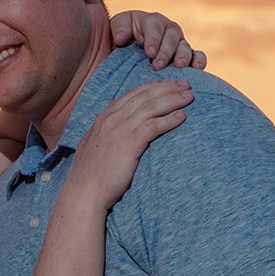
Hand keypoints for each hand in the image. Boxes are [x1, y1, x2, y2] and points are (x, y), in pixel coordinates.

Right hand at [63, 78, 191, 208]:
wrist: (85, 191)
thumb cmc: (91, 174)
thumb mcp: (93, 145)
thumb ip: (104, 131)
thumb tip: (112, 123)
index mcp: (104, 118)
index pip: (132, 94)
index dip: (152, 86)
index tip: (168, 84)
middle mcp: (112, 119)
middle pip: (144, 96)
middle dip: (167, 87)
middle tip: (186, 84)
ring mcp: (120, 130)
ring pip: (151, 107)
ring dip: (173, 99)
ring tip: (189, 96)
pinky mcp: (129, 143)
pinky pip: (154, 126)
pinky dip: (169, 119)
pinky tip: (182, 116)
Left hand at [112, 9, 206, 70]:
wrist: (129, 48)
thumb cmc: (123, 35)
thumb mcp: (118, 27)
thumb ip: (119, 28)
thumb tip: (120, 37)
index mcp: (152, 21)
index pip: (154, 28)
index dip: (153, 39)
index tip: (149, 52)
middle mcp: (168, 30)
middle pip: (171, 38)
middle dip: (166, 52)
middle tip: (158, 65)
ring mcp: (179, 43)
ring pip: (185, 46)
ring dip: (183, 56)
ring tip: (179, 66)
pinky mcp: (187, 55)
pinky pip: (197, 55)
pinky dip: (199, 60)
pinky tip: (197, 68)